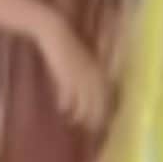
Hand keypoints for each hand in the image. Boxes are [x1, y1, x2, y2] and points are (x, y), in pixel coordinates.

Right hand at [35, 16, 109, 130]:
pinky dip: (67, 102)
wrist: (55, 31)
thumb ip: (80, 83)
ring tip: (76, 122)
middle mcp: (93, 72)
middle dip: (96, 116)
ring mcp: (81, 72)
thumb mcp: (77, 67)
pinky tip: (63, 109)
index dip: (106, 110)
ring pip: (85, 98)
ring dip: (81, 112)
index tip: (103, 123)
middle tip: (92, 130)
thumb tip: (76, 102)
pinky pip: (70, 91)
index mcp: (99, 70)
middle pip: (98, 100)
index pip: (107, 95)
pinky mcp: (67, 71)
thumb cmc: (65, 50)